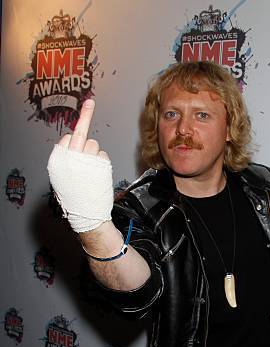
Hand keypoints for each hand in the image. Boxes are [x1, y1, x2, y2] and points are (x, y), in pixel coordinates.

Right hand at [47, 99, 113, 232]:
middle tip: (90, 103)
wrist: (86, 213)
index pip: (68, 137)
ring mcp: (87, 158)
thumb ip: (66, 159)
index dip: (74, 140)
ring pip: (94, 145)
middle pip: (82, 134)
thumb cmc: (73, 197)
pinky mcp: (101, 163)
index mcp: (58, 159)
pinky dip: (103, 163)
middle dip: (86, 121)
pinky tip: (99, 175)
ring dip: (94, 154)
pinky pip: (103, 155)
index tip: (85, 113)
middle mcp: (71, 156)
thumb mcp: (61, 176)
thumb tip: (73, 143)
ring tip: (92, 172)